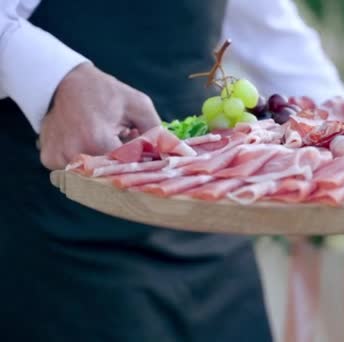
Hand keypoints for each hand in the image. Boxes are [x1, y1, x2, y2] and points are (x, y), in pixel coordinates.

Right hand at [39, 62, 161, 169]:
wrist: (62, 82)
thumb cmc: (104, 92)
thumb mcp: (138, 105)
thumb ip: (158, 133)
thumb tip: (179, 155)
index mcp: (96, 140)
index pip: (127, 169)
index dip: (142, 165)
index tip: (151, 157)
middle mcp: (73, 153)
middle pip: (110, 175)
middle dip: (124, 166)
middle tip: (130, 148)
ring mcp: (58, 158)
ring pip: (93, 175)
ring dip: (105, 164)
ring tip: (109, 141)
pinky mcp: (49, 159)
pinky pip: (76, 171)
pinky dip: (88, 161)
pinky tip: (91, 143)